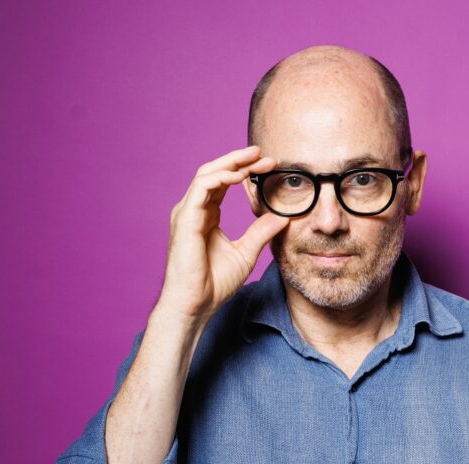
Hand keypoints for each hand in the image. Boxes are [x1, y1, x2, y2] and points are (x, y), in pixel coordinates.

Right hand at [157, 145, 288, 321]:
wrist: (195, 304)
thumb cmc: (213, 284)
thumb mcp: (246, 253)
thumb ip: (261, 232)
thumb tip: (283, 217)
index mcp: (206, 216)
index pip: (224, 183)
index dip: (245, 171)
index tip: (270, 167)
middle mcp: (194, 210)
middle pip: (216, 173)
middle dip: (239, 160)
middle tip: (264, 154)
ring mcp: (187, 213)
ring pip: (208, 174)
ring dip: (232, 163)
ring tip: (255, 158)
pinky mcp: (185, 219)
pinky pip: (203, 188)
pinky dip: (222, 178)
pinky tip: (241, 176)